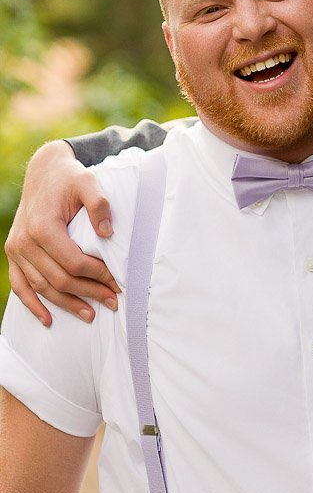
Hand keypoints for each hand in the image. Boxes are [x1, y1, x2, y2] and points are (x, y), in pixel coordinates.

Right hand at [4, 140, 119, 325]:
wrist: (44, 173)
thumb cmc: (69, 179)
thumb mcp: (88, 182)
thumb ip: (99, 204)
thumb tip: (107, 233)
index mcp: (43, 226)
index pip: (74, 263)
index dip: (97, 276)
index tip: (118, 282)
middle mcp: (25, 241)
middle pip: (59, 279)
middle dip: (89, 293)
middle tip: (113, 302)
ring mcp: (16, 249)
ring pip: (42, 287)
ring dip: (67, 304)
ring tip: (90, 315)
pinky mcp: (14, 254)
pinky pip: (20, 285)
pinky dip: (33, 304)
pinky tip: (48, 320)